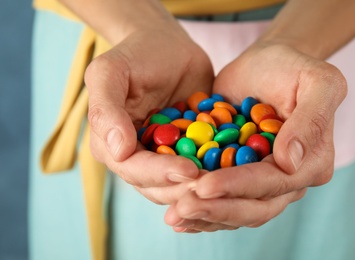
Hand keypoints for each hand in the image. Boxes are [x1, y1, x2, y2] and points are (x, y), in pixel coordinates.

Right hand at [85, 22, 213, 203]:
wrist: (168, 47)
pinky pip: (200, 167)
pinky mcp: (186, 151)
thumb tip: (118, 151)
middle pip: (156, 185)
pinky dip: (215, 172)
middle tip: (215, 183)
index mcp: (110, 143)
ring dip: (202, 186)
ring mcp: (162, 156)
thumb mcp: (110, 72)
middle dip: (184, 187)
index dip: (160, 173)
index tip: (189, 171)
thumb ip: (106, 109)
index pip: (132, 168)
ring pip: (178, 184)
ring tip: (227, 180)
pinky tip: (235, 172)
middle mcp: (135, 156)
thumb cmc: (136, 54)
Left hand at [165, 43, 346, 231]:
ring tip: (173, 216)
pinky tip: (177, 216)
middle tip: (180, 208)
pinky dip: (200, 210)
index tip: (202, 186)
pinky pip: (222, 201)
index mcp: (312, 163)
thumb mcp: (317, 81)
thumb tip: (289, 162)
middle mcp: (290, 180)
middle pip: (253, 206)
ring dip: (204, 217)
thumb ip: (311, 118)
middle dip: (216, 209)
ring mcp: (264, 182)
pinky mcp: (241, 177)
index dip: (237, 187)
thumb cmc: (292, 67)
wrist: (267, 66)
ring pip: (235, 211)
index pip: (272, 183)